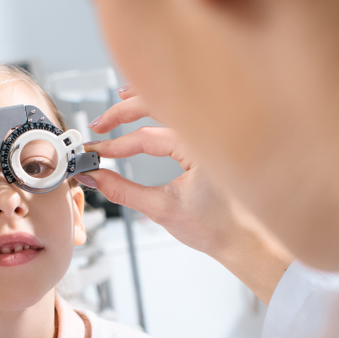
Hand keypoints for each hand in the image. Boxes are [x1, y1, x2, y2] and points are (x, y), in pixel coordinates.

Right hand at [83, 88, 293, 303]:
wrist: (243, 241)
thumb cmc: (217, 227)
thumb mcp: (162, 209)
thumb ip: (122, 190)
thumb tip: (95, 178)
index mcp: (201, 149)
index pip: (147, 137)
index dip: (116, 145)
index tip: (95, 154)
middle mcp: (210, 136)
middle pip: (160, 106)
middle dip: (125, 111)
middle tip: (99, 125)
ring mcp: (212, 137)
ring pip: (174, 105)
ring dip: (147, 99)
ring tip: (121, 97)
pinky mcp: (211, 143)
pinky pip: (184, 117)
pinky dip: (164, 110)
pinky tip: (150, 106)